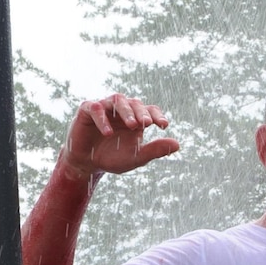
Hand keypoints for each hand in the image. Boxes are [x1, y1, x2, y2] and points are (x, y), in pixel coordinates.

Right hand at [61, 95, 178, 179]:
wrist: (88, 164)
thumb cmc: (113, 158)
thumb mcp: (136, 157)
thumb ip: (155, 150)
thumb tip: (178, 144)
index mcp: (136, 118)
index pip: (149, 110)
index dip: (157, 114)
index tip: (163, 125)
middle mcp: (121, 110)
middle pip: (135, 103)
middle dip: (142, 113)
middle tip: (147, 124)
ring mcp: (105, 108)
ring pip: (118, 100)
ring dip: (126, 111)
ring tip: (133, 125)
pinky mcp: (87, 111)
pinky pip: (95, 108)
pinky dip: (102, 119)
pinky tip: (109, 133)